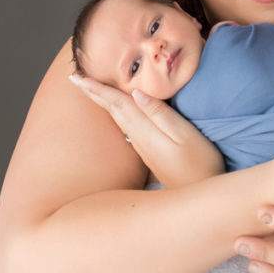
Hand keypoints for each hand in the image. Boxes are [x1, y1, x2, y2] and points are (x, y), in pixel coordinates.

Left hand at [69, 74, 223, 185]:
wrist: (198, 195)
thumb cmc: (200, 164)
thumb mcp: (184, 135)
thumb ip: (161, 114)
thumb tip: (136, 93)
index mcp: (145, 131)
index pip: (117, 104)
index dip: (98, 89)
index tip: (77, 77)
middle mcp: (139, 139)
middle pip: (112, 111)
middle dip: (93, 94)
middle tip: (74, 79)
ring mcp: (143, 148)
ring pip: (117, 119)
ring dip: (102, 103)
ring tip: (90, 91)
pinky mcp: (150, 153)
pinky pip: (126, 127)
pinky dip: (116, 114)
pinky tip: (116, 112)